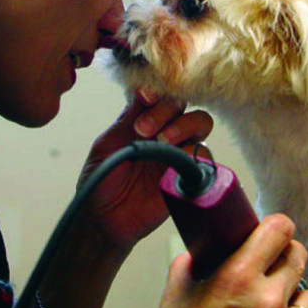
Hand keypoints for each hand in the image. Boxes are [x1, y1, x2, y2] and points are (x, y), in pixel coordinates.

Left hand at [76, 88, 212, 251]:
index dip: (156, 90)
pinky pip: (204, 156)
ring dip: (183, 126)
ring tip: (162, 141)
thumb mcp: (108, 144)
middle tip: (142, 129)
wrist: (104, 218)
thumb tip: (144, 89)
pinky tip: (173, 162)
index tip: (145, 97)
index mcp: (144, 118)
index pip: (159, 93)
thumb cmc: (103, 179)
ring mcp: (179, 151)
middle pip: (181, 104)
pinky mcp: (190, 173)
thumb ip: (127, 117)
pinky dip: (192, 153)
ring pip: (200, 123)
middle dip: (164, 110)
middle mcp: (165, 130)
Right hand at [155, 214, 307, 307]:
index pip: (279, 229)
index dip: (275, 227)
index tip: (269, 231)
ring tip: (273, 302)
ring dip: (295, 294)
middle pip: (299, 256)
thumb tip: (199, 252)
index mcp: (237, 277)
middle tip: (269, 264)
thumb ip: (189, 266)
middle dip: (284, 256)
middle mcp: (268, 300)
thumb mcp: (175, 298)